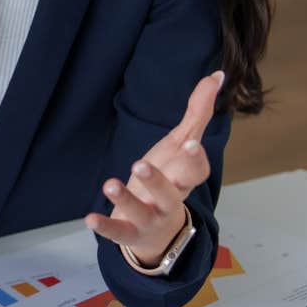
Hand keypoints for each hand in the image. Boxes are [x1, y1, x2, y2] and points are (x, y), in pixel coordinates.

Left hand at [86, 70, 223, 264]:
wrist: (159, 230)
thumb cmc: (171, 177)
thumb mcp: (182, 145)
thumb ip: (198, 112)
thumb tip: (218, 74)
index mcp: (184, 178)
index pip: (197, 171)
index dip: (195, 159)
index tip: (192, 143)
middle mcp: (170, 199)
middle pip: (170, 193)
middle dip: (157, 180)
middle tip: (140, 163)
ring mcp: (149, 217)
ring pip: (141, 210)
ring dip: (125, 198)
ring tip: (109, 183)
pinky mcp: (129, 230)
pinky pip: (118, 231)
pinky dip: (104, 226)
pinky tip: (88, 218)